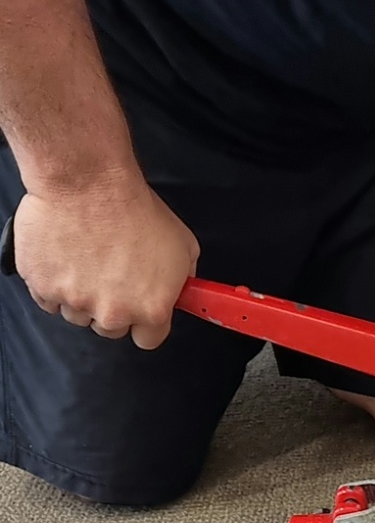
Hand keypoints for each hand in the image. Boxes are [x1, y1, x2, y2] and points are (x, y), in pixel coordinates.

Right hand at [13, 178, 198, 348]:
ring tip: (87, 258)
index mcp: (151, 308)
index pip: (149, 339)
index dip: (146, 323)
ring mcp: (74, 302)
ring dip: (81, 295)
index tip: (141, 309)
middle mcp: (112, 312)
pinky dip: (54, 283)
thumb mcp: (183, 245)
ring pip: (77, 314)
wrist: (88, 182)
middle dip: (112, 307)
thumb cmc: (134, 208)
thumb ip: (181, 279)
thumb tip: (180, 291)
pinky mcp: (42, 287)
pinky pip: (48, 299)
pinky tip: (66, 257)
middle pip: (110, 329)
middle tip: (112, 273)